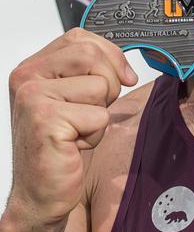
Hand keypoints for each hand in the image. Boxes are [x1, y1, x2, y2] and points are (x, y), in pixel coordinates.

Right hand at [8, 28, 137, 223]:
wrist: (41, 192)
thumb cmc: (62, 147)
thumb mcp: (77, 100)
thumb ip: (93, 74)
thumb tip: (128, 70)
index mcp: (32, 67)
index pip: (81, 38)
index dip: (110, 56)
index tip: (121, 78)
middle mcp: (27, 77)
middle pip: (92, 55)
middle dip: (108, 86)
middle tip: (91, 113)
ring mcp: (33, 97)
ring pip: (99, 86)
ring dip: (100, 115)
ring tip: (78, 132)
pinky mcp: (46, 120)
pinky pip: (98, 117)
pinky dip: (95, 135)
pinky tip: (74, 147)